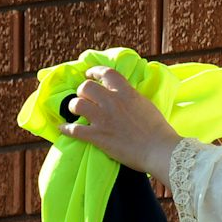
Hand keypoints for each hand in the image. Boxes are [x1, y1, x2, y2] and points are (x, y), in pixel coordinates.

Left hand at [58, 67, 180, 178]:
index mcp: (126, 92)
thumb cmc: (158, 129)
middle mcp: (112, 102)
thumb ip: (131, 96)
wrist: (159, 150)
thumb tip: (124, 94)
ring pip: (77, 104)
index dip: (94, 71)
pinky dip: (65, 128)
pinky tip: (62, 128)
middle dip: (82, 91)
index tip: (89, 74)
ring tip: (75, 111)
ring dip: (74, 106)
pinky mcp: (98, 137)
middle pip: (86, 87)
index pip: (106, 73)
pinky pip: (74, 129)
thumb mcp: (145, 104)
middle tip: (84, 97)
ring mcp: (103, 119)